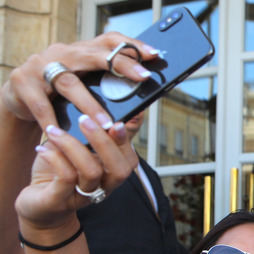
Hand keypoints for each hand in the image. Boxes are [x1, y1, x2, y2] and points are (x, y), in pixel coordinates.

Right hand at [1, 31, 158, 130]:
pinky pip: (40, 104)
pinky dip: (52, 119)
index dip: (132, 46)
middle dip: (121, 65)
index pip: (110, 41)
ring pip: (69, 82)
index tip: (154, 54)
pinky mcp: (24, 82)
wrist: (20, 98)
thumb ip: (111, 96)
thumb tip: (141, 111)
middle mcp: (64, 53)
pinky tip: (61, 133)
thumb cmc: (62, 95)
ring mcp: (41, 65)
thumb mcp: (88, 90)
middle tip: (143, 77)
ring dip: (89, 104)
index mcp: (83, 52)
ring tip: (106, 124)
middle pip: (95, 55)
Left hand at [15, 115, 137, 231]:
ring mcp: (83, 196)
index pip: (129, 159)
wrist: (39, 204)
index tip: (114, 121)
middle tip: (83, 119)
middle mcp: (103, 187)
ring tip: (53, 130)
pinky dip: (55, 157)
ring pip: (91, 171)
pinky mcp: (60, 201)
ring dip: (73, 146)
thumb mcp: (84, 149)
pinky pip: (66, 178)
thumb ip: (103, 132)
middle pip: (119, 169)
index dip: (125, 141)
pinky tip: (43, 148)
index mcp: (111, 174)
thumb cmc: (61, 173)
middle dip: (103, 141)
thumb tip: (133, 110)